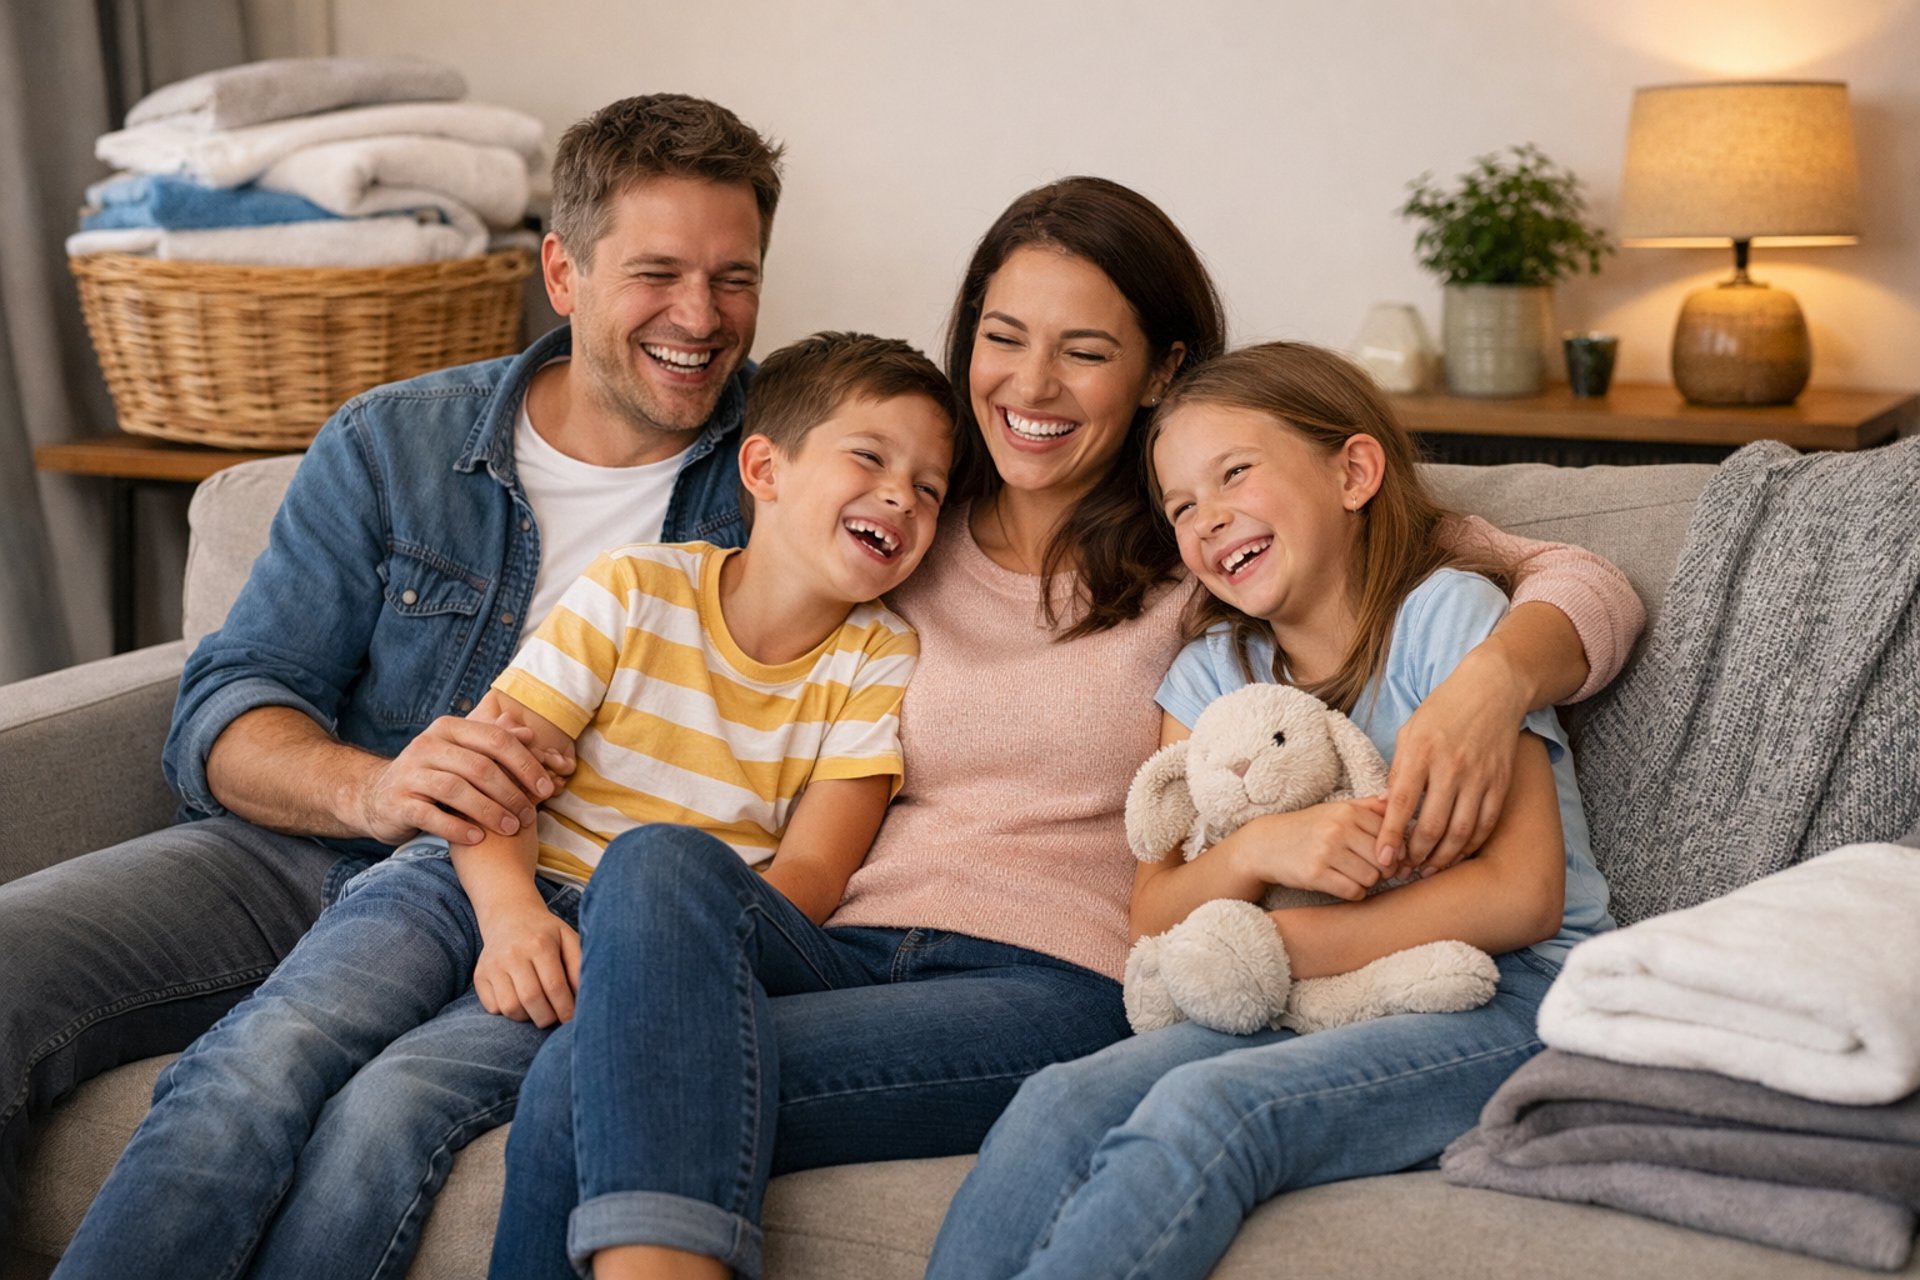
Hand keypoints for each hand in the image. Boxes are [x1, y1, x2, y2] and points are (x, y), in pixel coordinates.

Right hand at [353, 716, 567, 845]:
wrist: (377, 797)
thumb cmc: (433, 775)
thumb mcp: (461, 753)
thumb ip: (494, 742)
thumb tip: (530, 734)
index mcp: (448, 728)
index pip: (496, 740)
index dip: (525, 764)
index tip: (546, 787)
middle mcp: (426, 745)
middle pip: (479, 766)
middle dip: (511, 792)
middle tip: (530, 815)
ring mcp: (410, 774)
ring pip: (457, 790)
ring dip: (489, 811)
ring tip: (510, 828)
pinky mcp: (398, 802)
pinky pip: (431, 815)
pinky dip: (458, 828)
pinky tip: (478, 839)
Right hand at [473, 901, 581, 1027]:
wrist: (510, 916)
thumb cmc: (546, 933)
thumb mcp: (568, 939)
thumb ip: (578, 964)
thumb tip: (583, 995)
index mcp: (540, 944)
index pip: (554, 985)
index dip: (565, 1008)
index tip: (571, 1019)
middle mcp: (513, 954)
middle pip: (531, 999)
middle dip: (547, 1017)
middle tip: (555, 1018)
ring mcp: (493, 965)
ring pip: (510, 1007)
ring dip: (528, 1017)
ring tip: (539, 1010)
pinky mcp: (480, 976)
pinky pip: (494, 1008)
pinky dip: (509, 1012)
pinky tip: (520, 1002)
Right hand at [1219, 799, 1386, 901]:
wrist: (1265, 845)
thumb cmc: (1307, 828)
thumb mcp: (1335, 810)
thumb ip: (1367, 805)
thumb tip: (1393, 799)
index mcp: (1347, 811)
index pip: (1390, 836)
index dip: (1393, 851)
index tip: (1385, 857)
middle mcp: (1337, 828)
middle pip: (1384, 859)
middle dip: (1383, 870)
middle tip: (1371, 870)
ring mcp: (1325, 851)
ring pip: (1371, 877)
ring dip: (1367, 883)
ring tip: (1354, 876)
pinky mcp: (1315, 874)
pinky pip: (1353, 891)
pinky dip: (1354, 893)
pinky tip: (1344, 886)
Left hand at [1374, 650, 1527, 874]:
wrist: (1491, 690)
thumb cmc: (1442, 711)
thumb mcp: (1410, 733)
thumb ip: (1398, 770)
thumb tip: (1382, 807)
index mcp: (1421, 752)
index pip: (1401, 803)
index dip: (1391, 836)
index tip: (1382, 859)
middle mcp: (1451, 767)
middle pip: (1432, 825)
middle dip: (1416, 855)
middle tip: (1403, 871)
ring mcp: (1479, 776)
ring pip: (1460, 831)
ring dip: (1442, 857)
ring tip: (1427, 870)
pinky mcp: (1500, 783)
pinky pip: (1486, 824)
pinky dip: (1470, 845)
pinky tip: (1455, 854)